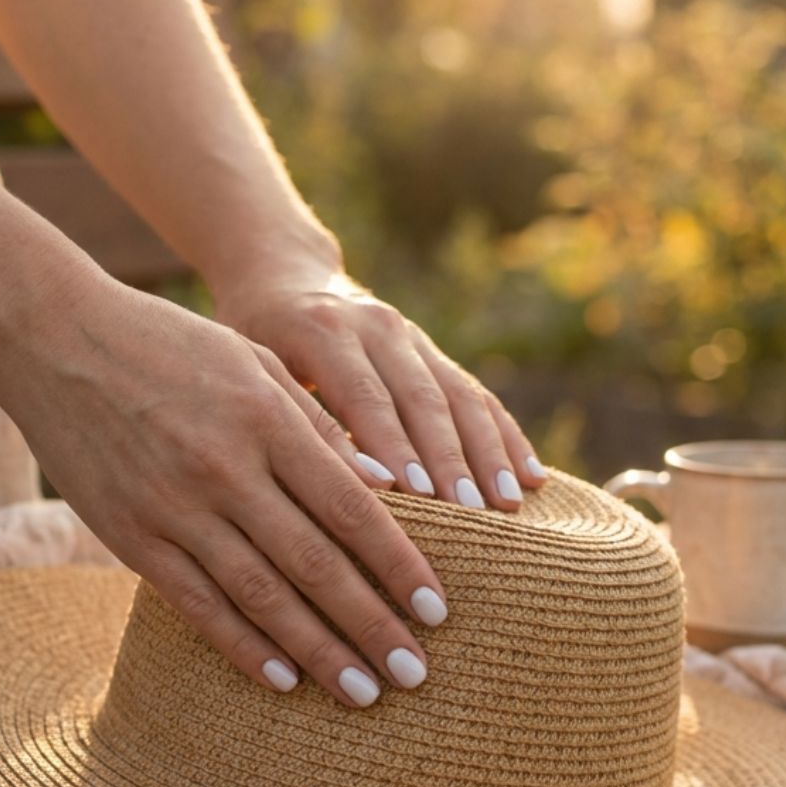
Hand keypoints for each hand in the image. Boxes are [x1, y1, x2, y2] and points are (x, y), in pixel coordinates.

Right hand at [0, 279, 448, 706]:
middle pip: (315, 565)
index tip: (439, 611)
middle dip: (372, 626)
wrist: (53, 340)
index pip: (352, 510)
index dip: (399, 566)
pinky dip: (243, 647)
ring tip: (364, 693)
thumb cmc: (173, 346)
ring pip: (261, 597)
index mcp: (268, 421)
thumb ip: (321, 426)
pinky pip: (197, 605)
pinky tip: (282, 681)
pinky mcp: (131, 537)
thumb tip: (391, 486)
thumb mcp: (256, 363)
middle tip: (416, 674)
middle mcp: (225, 471)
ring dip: (318, 652)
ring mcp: (174, 510)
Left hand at [217, 269, 546, 510]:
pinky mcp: (432, 350)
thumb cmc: (252, 338)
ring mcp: (411, 336)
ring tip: (508, 504)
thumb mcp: (253, 368)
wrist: (281, 273)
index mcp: (323, 331)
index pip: (367, 396)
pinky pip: (477, 395)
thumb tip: (353, 486)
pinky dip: (507, 438)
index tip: (419, 495)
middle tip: (473, 512)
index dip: (395, 446)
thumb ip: (295, 416)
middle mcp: (376, 327)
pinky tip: (533, 477)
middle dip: (452, 460)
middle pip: (423, 399)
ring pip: (459, 397)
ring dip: (488, 454)